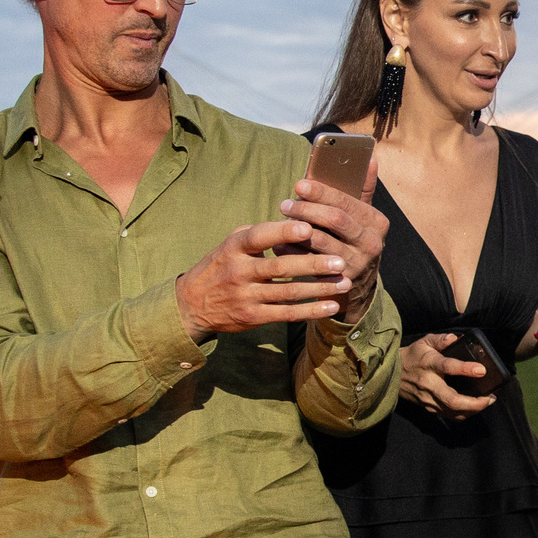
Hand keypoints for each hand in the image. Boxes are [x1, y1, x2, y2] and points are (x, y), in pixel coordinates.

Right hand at [176, 221, 360, 337]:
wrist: (192, 303)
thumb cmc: (223, 264)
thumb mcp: (233, 243)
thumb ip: (261, 233)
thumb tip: (299, 219)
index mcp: (235, 247)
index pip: (260, 237)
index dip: (283, 232)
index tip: (308, 228)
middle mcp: (239, 271)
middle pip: (280, 268)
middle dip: (313, 264)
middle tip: (341, 261)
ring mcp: (245, 296)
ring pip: (288, 293)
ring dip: (319, 288)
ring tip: (345, 282)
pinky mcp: (253, 317)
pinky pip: (287, 314)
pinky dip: (311, 310)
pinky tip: (332, 305)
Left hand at [277, 178, 389, 324]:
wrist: (356, 283)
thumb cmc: (351, 238)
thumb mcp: (360, 216)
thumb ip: (361, 189)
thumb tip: (370, 158)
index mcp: (376, 222)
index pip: (348, 202)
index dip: (322, 192)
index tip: (299, 185)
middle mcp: (371, 244)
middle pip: (335, 220)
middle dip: (307, 210)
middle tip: (285, 204)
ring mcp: (357, 264)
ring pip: (321, 242)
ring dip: (297, 230)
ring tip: (279, 222)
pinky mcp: (340, 282)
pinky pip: (310, 263)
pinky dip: (293, 252)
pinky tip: (279, 244)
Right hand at [399, 332, 498, 419]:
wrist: (392, 374)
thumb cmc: (412, 356)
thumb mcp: (425, 342)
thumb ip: (441, 339)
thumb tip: (456, 338)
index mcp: (429, 364)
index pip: (448, 367)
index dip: (465, 369)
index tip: (481, 370)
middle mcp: (429, 384)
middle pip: (453, 399)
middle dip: (475, 403)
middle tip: (490, 398)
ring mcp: (428, 399)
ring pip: (452, 411)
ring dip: (473, 410)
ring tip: (487, 402)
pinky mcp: (428, 407)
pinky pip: (449, 415)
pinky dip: (464, 414)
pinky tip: (475, 407)